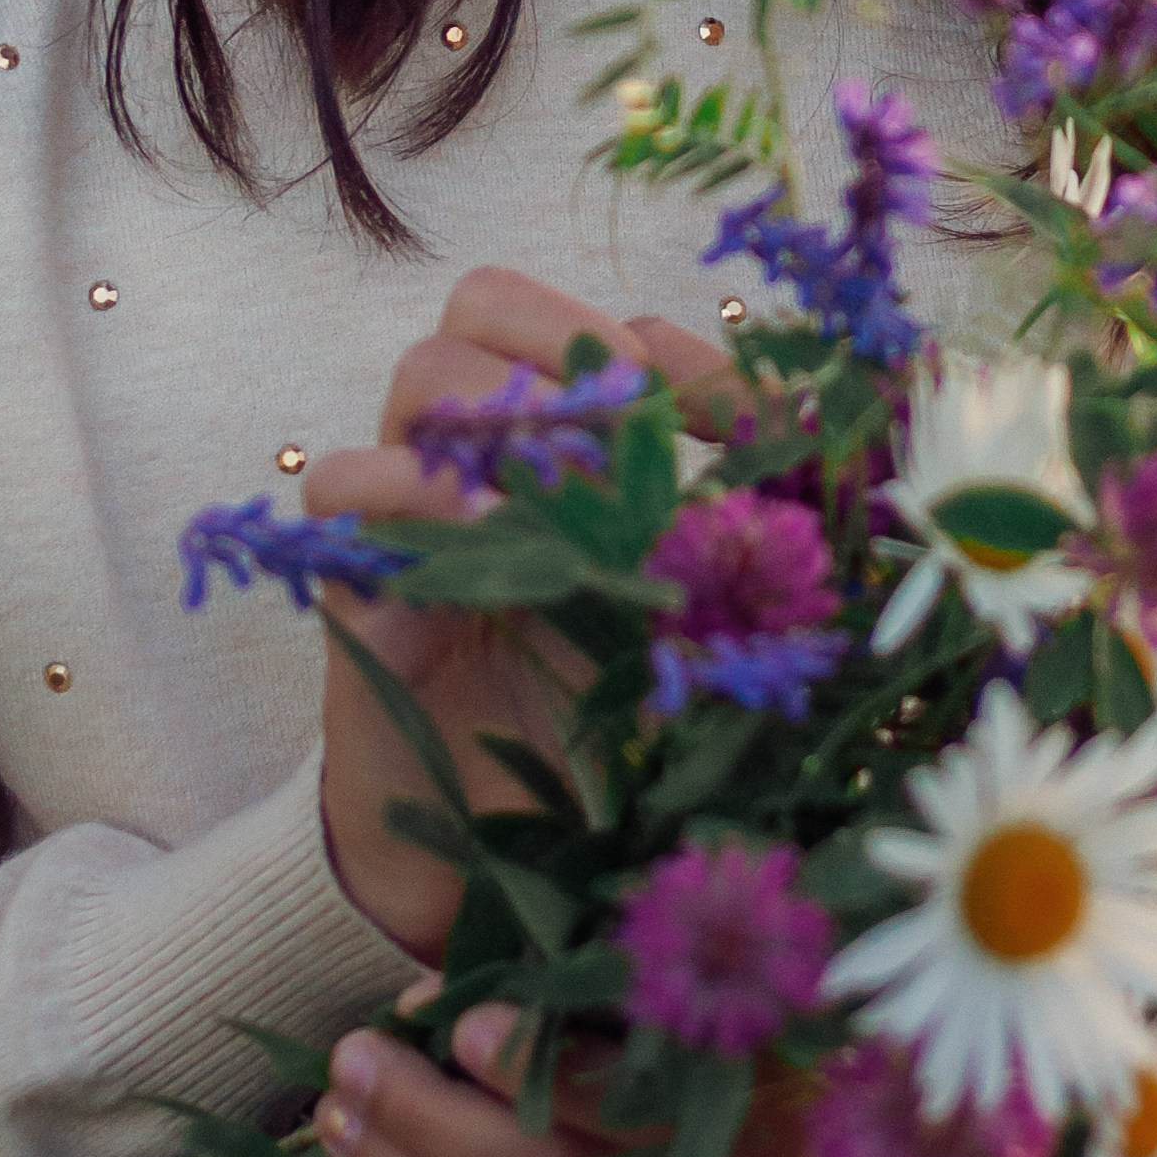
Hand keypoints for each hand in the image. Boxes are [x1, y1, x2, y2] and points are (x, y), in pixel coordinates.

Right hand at [305, 266, 734, 961]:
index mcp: (559, 441)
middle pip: (484, 303)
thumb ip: (730, 522)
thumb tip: (815, 432)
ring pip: (421, 374)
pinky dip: (410, 488)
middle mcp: (479, 449)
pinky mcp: (355, 577)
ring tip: (575, 477)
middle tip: (633, 414)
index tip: (735, 410)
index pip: (588, 320)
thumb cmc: (597, 713)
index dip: (660, 341)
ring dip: (506, 404)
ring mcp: (411, 502)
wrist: (494, 852)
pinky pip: (341, 485)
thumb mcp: (679, 605)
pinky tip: (489, 535)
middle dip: (565, 336)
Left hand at [315, 989, 822, 1156]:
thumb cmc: (740, 1041)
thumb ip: (620, 983)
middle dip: (431, 1119)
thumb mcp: (706, 1000)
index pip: (626, 1102)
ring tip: (338, 1112)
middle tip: (354, 1059)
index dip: (540, 1069)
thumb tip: (481, 979)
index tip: (466, 1025)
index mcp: (746, 1114)